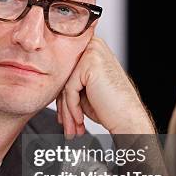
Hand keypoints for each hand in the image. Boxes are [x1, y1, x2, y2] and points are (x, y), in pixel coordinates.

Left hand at [56, 37, 175, 175]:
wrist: (129, 120)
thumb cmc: (109, 107)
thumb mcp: (84, 91)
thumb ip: (69, 82)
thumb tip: (45, 84)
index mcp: (92, 49)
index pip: (66, 74)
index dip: (62, 98)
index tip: (63, 119)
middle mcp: (93, 45)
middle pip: (64, 78)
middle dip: (63, 107)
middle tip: (66, 128)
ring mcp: (92, 52)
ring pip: (65, 85)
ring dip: (67, 112)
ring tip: (71, 129)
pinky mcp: (90, 63)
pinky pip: (69, 89)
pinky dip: (73, 108)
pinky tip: (80, 121)